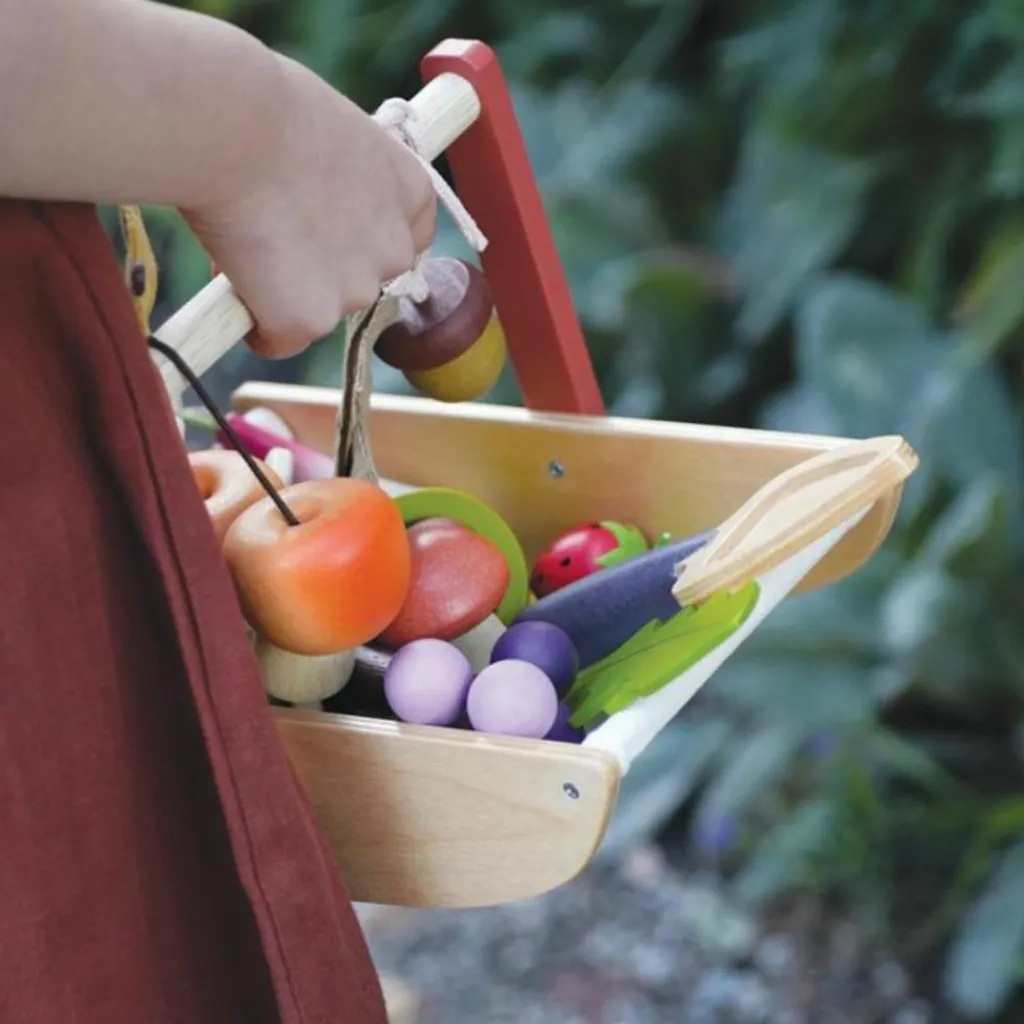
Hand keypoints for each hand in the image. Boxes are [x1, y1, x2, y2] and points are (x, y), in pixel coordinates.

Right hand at [181, 53, 435, 358]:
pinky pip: (281, 339)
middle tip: (271, 233)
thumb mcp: (331, 136)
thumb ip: (342, 182)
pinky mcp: (310, 321)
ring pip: (318, 311)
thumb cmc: (266, 109)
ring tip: (244, 243)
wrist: (232, 127)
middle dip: (321, 271)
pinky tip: (234, 280)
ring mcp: (357, 292)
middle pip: (360, 282)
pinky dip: (256, 323)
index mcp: (412, 195)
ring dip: (286, 293)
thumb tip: (313, 209)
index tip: (327, 230)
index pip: (406, 239)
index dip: (360, 239)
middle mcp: (396, 251)